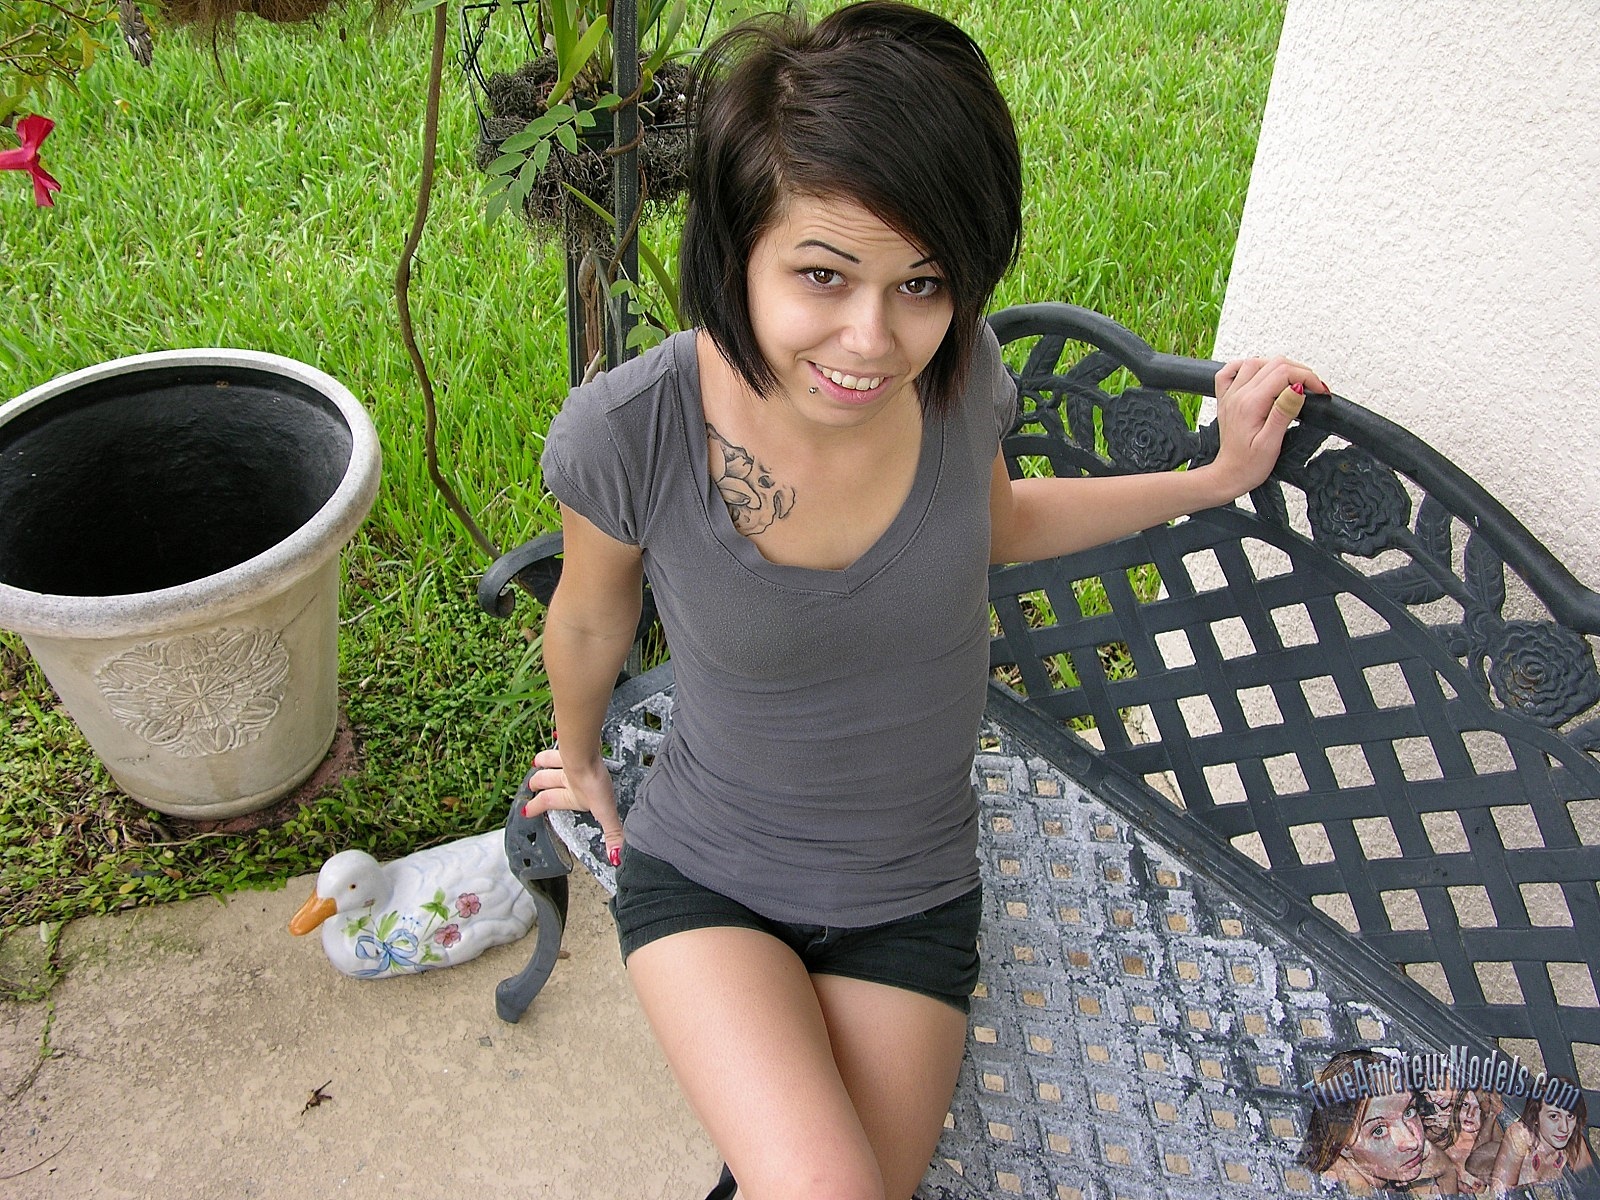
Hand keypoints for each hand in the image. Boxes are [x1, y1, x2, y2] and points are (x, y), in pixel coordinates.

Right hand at [521, 742, 623, 865]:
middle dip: (537, 782)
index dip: (536, 807)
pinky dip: (559, 739)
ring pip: (551, 760)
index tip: (525, 812)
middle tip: (530, 783)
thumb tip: (616, 859)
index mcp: (570, 795)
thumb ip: (612, 833)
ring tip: (537, 761)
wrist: (586, 757)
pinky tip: (558, 734)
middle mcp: (566, 778)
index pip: (549, 802)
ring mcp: (568, 761)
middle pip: (546, 780)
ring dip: (543, 760)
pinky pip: (563, 742)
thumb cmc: (593, 784)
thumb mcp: (605, 812)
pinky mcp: (574, 746)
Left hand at [1208, 355, 1328, 500]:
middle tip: (1313, 388)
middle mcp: (1238, 395)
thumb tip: (1296, 388)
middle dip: (1299, 371)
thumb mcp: (1271, 443)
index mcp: (1251, 404)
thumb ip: (1283, 412)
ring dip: (1278, 366)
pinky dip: (1246, 366)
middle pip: (1273, 364)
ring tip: (1294, 381)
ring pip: (1255, 362)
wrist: (1228, 475)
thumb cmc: (1249, 465)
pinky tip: (1259, 373)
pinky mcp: (1227, 398)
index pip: (1284, 373)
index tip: (1320, 390)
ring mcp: (1231, 394)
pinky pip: (1231, 371)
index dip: (1307, 377)